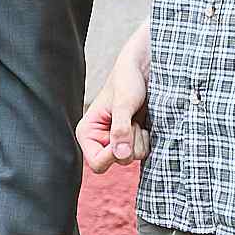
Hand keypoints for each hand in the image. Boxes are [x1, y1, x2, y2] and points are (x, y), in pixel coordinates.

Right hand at [75, 42, 149, 174]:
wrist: (143, 70)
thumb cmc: (127, 80)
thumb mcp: (123, 103)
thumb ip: (120, 129)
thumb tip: (120, 154)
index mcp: (88, 133)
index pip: (97, 163)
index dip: (112, 155)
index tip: (125, 136)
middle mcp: (100, 140)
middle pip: (118, 161)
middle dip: (130, 142)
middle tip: (131, 120)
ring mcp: (117, 142)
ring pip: (133, 158)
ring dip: (139, 139)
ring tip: (136, 118)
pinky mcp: (132, 141)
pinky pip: (143, 153)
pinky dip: (147, 139)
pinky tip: (143, 123)